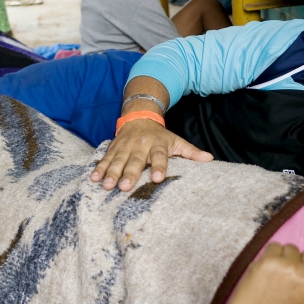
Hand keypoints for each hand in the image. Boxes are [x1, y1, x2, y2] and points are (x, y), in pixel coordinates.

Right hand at [90, 119, 213, 191]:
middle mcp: (140, 145)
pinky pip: (105, 158)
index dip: (159, 166)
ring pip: (117, 160)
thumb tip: (210, 160)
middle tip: (124, 187)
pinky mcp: (113, 148)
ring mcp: (125, 146)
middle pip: (135, 161)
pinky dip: (98, 168)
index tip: (158, 179)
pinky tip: (93, 178)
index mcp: (157, 145)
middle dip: (129, 173)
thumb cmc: (160, 136)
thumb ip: (191, 152)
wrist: (139, 116)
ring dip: (111, 172)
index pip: (159, 156)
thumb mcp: (176, 141)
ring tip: (106, 185)